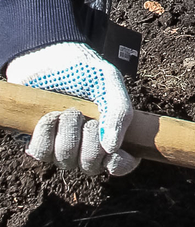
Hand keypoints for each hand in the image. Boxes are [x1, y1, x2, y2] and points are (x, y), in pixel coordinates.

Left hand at [6, 43, 139, 175]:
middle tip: (87, 116)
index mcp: (113, 137)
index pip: (121, 165)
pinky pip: (41, 152)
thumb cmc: (87, 72)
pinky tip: (52, 115)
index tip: (114, 150)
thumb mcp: (110, 83)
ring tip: (69, 110)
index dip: (119, 163)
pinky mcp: (40, 144)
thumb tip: (112, 148)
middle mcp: (88, 149)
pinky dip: (47, 132)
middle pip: (90, 166)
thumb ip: (119, 112)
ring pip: (65, 159)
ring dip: (68, 130)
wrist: (53, 60)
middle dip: (89, 138)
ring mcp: (63, 149)